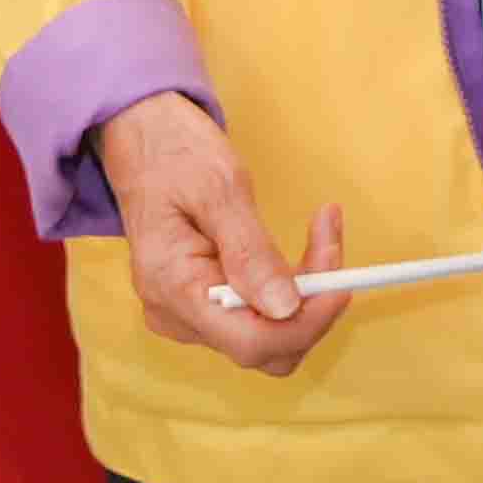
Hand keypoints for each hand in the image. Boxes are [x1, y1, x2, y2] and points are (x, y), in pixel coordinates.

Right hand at [102, 93, 345, 377]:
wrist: (141, 135)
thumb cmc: (174, 152)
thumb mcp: (218, 187)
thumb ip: (249, 250)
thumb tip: (285, 307)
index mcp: (172, 289)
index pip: (251, 341)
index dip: (306, 321)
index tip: (341, 277)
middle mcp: (177, 315)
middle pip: (264, 347)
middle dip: (311, 306)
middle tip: (329, 238)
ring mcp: (187, 313)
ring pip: (267, 334)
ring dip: (306, 294)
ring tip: (322, 231)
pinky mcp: (202, 302)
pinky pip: (257, 315)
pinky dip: (290, 288)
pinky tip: (306, 246)